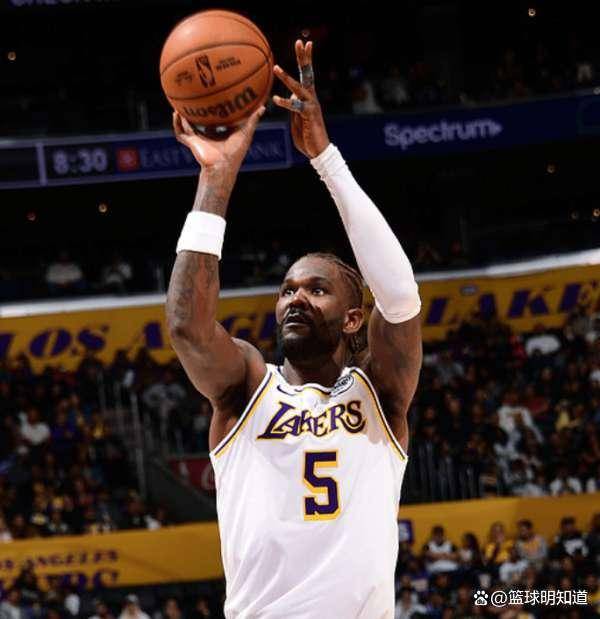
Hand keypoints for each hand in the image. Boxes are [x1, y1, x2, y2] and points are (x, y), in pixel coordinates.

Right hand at [172, 106, 264, 172]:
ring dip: (183, 117)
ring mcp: (199, 140)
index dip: (215, 112)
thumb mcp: (245, 133)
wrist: (222, 166)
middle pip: (201, 123)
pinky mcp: (191, 143)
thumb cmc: (235, 152)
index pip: (217, 122)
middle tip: (195, 99)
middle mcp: (209, 137)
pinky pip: (180, 132)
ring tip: (179, 105)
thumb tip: (263, 107)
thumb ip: (253, 120)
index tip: (215, 99)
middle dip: (197, 113)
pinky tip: (175, 113)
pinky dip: (177, 124)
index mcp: (221, 135)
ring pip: (188, 127)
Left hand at [273, 39, 329, 158]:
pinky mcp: (308, 115)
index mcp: (308, 97)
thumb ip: (293, 107)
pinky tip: (275, 99)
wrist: (318, 151)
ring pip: (298, 88)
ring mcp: (311, 106)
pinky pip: (295, 107)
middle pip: (308, 73)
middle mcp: (311, 98)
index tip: (302, 44)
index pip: (306, 74)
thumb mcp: (296, 119)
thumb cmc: (307, 136)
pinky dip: (285, 103)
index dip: (304, 59)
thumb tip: (288, 96)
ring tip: (275, 68)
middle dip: (303, 58)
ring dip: (286, 78)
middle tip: (300, 42)